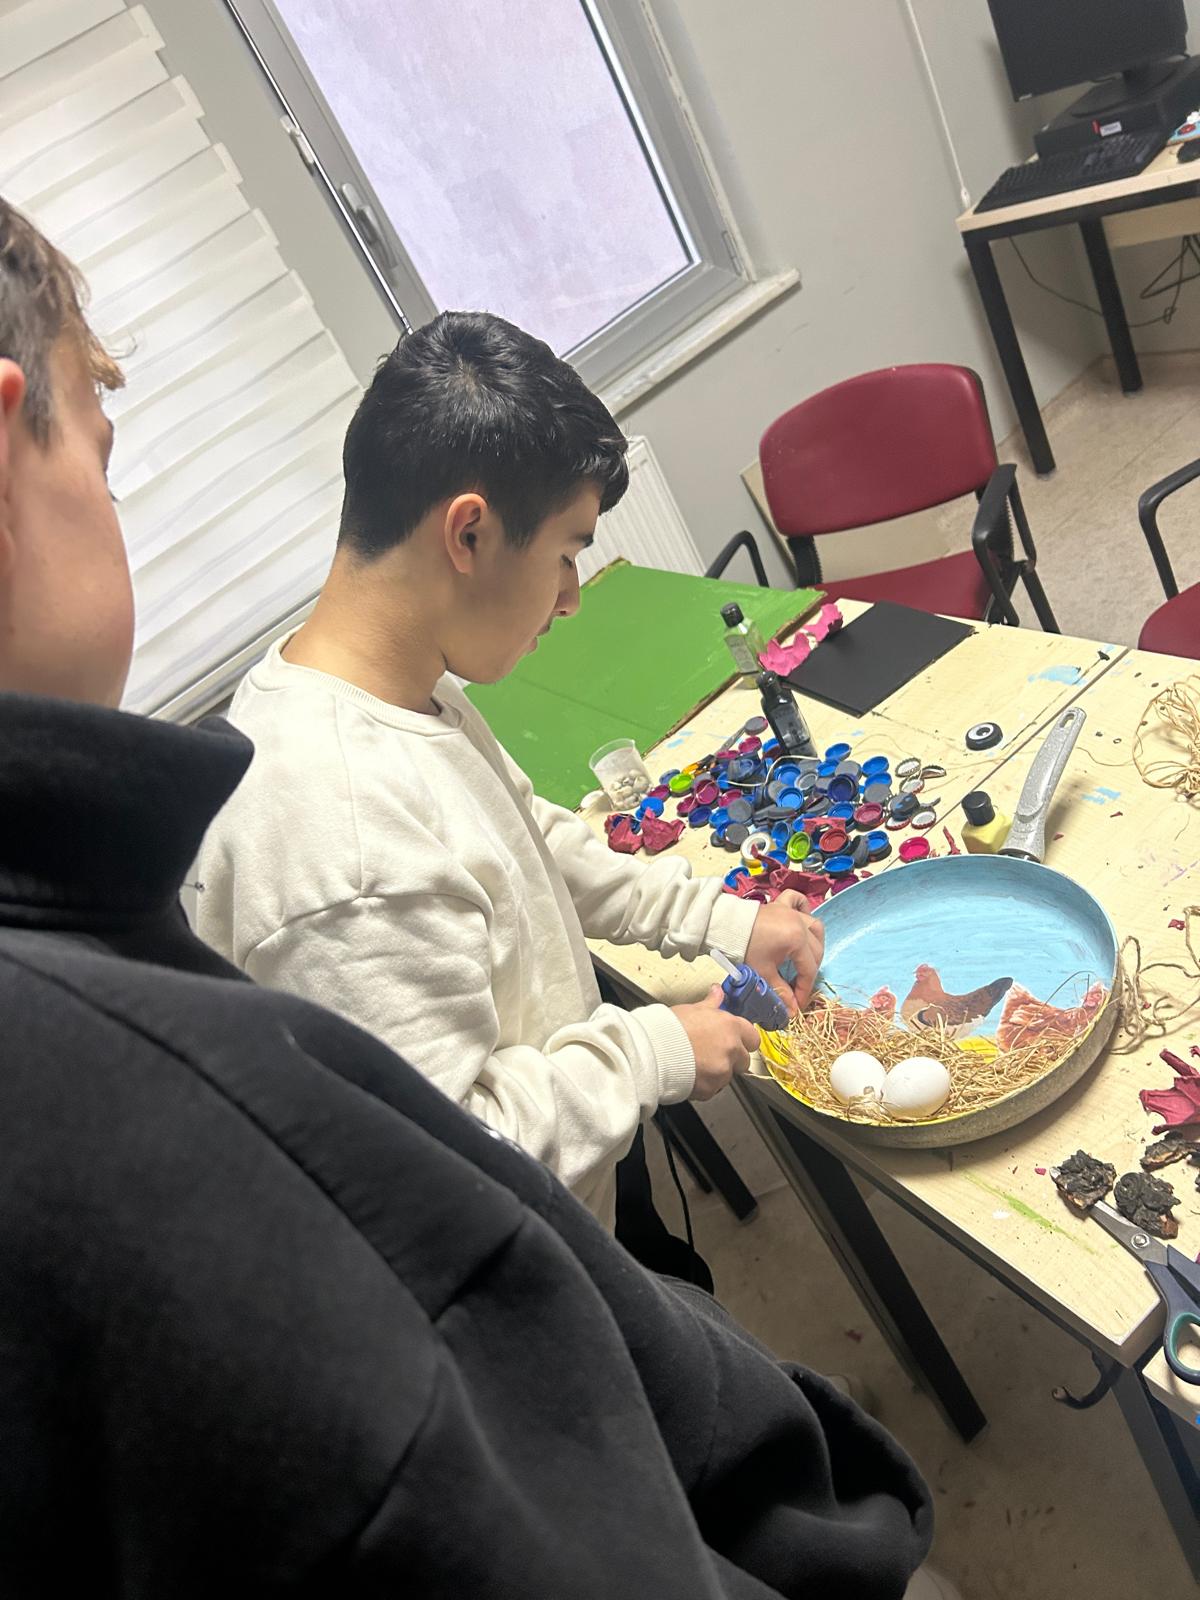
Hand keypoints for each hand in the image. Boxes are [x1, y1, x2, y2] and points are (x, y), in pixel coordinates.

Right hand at [673, 986, 759, 1101]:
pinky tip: (690, 1074)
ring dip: (717, 1072)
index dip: (744, 1039)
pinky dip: (705, 1084)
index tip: (735, 1039)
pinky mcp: (711, 1089)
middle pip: (744, 1059)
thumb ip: (711, 1003)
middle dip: (732, 1058)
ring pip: (728, 1075)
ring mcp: (722, 1071)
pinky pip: (713, 1088)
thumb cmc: (668, 1029)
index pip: (753, 1037)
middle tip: (713, 1053)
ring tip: (696, 1064)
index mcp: (730, 1027)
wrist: (652, 1052)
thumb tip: (717, 992)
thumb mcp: (692, 1009)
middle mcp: (731, 1050)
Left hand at [743, 891, 823, 1017]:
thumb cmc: (744, 948)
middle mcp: (800, 922)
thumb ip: (780, 991)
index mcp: (797, 939)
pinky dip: (804, 908)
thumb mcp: (763, 972)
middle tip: (797, 987)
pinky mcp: (781, 904)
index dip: (804, 989)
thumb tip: (792, 1010)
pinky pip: (799, 901)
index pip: (809, 969)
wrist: (724, 925)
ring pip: (815, 926)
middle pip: (816, 951)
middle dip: (809, 971)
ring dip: (814, 943)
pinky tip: (801, 922)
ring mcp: (792, 911)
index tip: (798, 1004)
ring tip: (805, 959)